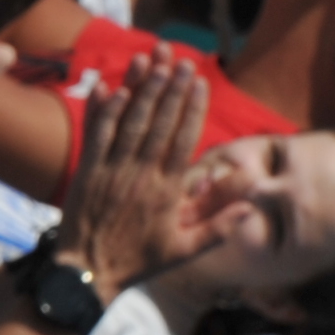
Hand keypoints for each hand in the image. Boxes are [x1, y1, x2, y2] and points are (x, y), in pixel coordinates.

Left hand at [53, 51, 237, 288]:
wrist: (88, 274)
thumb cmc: (139, 262)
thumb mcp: (184, 251)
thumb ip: (218, 227)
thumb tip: (249, 206)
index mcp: (166, 192)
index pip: (183, 141)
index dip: (192, 109)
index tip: (200, 83)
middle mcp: (140, 175)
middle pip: (159, 123)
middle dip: (171, 89)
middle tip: (182, 60)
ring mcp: (111, 170)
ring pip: (129, 122)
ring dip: (141, 90)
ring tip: (153, 62)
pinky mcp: (86, 170)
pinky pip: (96, 133)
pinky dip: (103, 109)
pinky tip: (111, 86)